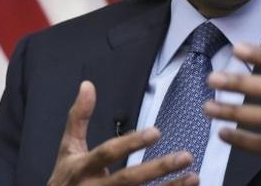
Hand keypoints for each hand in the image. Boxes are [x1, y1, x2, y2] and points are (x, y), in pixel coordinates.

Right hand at [48, 81, 198, 185]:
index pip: (108, 154)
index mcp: (83, 168)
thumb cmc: (66, 178)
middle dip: (158, 168)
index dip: (131, 143)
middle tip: (185, 156)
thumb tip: (87, 85)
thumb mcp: (67, 147)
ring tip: (194, 176)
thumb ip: (79, 117)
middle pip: (129, 180)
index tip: (155, 132)